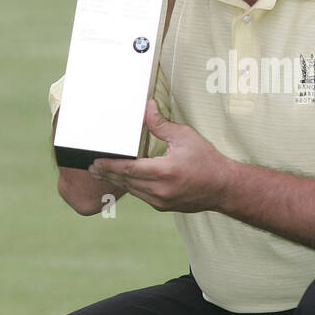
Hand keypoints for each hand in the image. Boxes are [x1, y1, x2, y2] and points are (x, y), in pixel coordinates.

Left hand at [88, 100, 234, 212]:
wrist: (223, 187)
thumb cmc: (207, 161)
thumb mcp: (185, 137)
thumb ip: (161, 125)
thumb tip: (146, 108)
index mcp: (164, 171)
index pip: (128, 169)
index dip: (109, 165)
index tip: (95, 161)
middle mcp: (160, 190)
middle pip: (125, 181)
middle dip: (107, 173)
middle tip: (91, 166)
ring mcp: (161, 201)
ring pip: (132, 190)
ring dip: (117, 180)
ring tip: (102, 172)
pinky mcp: (163, 207)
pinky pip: (141, 196)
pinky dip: (131, 186)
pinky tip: (124, 179)